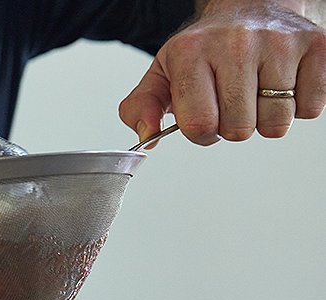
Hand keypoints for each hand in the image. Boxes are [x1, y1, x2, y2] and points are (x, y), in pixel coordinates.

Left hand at [119, 1, 325, 144]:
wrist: (253, 4)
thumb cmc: (207, 47)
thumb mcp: (164, 73)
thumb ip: (142, 107)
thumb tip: (146, 136)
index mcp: (191, 53)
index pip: (199, 125)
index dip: (203, 133)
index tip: (206, 118)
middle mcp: (235, 44)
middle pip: (239, 129)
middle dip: (234, 126)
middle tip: (233, 101)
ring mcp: (279, 43)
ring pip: (276, 123)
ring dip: (267, 119)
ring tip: (258, 91)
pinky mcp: (317, 47)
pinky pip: (311, 108)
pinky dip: (299, 106)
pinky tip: (284, 83)